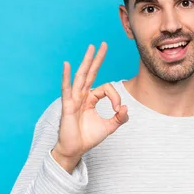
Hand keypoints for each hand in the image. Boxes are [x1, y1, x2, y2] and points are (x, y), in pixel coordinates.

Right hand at [52, 42, 128, 166]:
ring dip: (86, 61)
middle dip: (97, 58)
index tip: (119, 109)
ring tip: (91, 48)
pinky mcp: (68, 106)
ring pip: (81, 77)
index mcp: (91, 99)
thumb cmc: (88, 137)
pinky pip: (67, 89)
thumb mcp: (109, 127)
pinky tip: (67, 65)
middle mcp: (82, 96)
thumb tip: (126, 108)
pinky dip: (67, 77)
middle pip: (91, 73)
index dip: (115, 97)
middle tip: (103, 43)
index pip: (106, 88)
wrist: (75, 149)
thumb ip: (120, 118)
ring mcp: (74, 99)